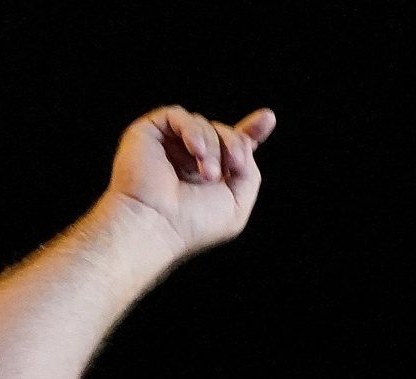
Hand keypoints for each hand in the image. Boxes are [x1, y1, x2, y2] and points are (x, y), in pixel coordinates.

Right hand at [102, 105, 275, 257]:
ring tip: (208, 174)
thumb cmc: (193, 224)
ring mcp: (167, 146)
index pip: (230, 146)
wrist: (156, 225)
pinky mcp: (149, 133)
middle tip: (235, 165)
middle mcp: (187, 160)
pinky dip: (194, 131)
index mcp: (207, 176)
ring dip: (213, 147)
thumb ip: (249, 171)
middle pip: (223, 132)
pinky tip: (195, 151)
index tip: (267, 119)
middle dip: (234, 145)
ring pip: (204, 126)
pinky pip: (179, 116)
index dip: (250, 131)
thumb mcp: (237, 202)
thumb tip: (247, 141)